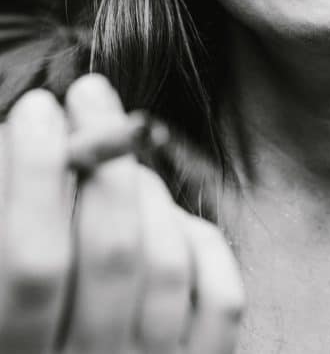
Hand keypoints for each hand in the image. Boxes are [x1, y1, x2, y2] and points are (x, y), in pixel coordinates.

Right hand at [0, 74, 243, 352]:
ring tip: (122, 170)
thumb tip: (27, 131)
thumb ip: (14, 208)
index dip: (36, 174)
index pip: (33, 260)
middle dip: (105, 157)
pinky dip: (199, 243)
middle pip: (112, 251)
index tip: (37, 106)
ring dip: (146, 192)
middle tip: (89, 90)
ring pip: (167, 261)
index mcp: (16, 351)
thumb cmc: (30, 304)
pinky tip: (170, 224)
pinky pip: (219, 294)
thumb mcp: (5, 263)